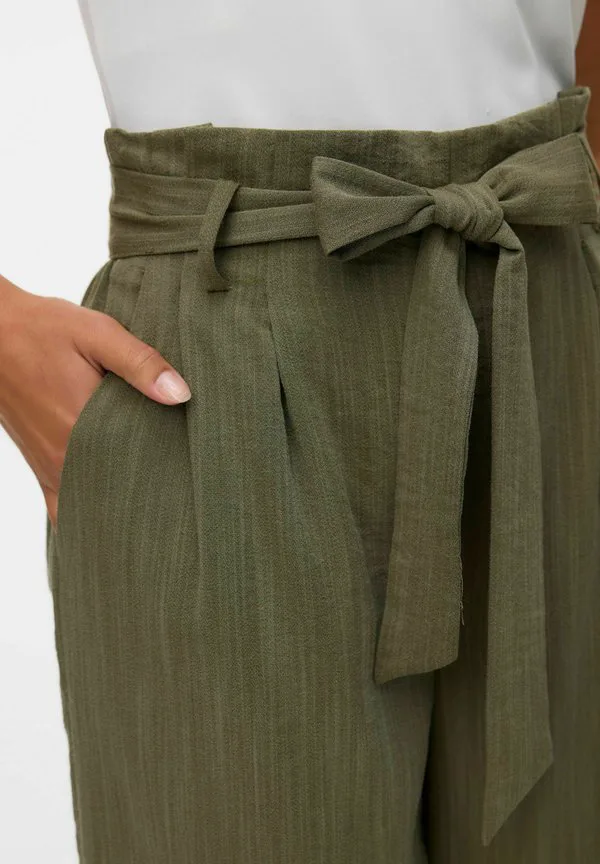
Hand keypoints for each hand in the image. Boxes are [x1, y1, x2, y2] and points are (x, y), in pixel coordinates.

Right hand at [0, 276, 190, 529]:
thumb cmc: (42, 328)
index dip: (168, 478)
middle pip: (117, 494)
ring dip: (118, 508)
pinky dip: (84, 514)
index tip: (194, 483)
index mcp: (83, 429)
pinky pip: (61, 506)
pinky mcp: (38, 465)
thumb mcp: (96, 334)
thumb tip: (182, 394)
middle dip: (148, 498)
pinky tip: (105, 521)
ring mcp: (48, 466)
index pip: (138, 470)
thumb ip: (140, 363)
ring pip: (90, 505)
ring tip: (153, 510)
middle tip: (182, 499)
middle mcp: (63, 458)